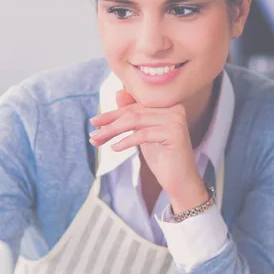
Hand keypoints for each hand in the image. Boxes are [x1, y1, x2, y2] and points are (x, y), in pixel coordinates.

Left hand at [89, 89, 207, 212]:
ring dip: (112, 131)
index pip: (134, 106)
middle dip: (109, 123)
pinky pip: (143, 134)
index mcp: (168, 105)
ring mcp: (176, 119)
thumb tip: (118, 92)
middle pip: (133, 112)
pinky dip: (126, 141)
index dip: (112, 114)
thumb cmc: (162, 158)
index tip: (94, 122)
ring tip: (98, 141)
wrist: (180, 182)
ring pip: (135, 121)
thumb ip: (133, 114)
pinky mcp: (175, 133)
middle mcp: (174, 108)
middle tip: (93, 134)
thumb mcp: (143, 133)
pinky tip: (114, 149)